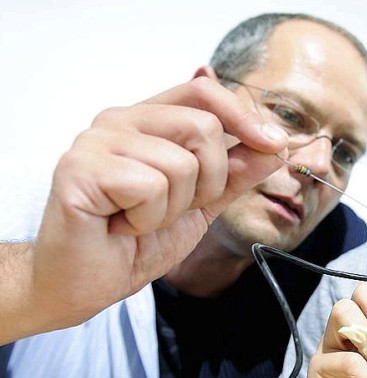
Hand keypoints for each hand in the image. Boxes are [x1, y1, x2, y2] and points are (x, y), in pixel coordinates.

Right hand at [19, 77, 287, 336]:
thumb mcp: (202, 204)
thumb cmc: (135, 242)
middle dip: (208, 182)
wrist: (88, 284)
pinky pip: (150, 186)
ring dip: (174, 208)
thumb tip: (276, 144)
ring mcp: (94, 141)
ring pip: (181, 162)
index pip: (204, 93)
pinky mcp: (79, 169)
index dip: (244, 116)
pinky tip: (121, 226)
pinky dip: (147, 219)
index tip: (275, 146)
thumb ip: (236, 173)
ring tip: (140, 220)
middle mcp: (118, 120)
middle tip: (173, 209)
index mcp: (147, 121)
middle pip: (202, 126)